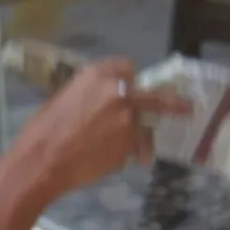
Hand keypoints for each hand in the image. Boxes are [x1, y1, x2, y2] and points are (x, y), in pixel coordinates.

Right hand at [13, 58, 188, 201]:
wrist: (42, 160)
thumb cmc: (42, 130)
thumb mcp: (63, 98)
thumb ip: (90, 94)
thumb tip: (103, 101)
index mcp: (96, 75)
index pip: (127, 68)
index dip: (130, 80)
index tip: (131, 88)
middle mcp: (118, 92)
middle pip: (154, 94)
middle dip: (171, 102)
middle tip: (187, 108)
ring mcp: (128, 118)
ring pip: (143, 126)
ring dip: (137, 137)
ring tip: (126, 151)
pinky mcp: (130, 143)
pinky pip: (135, 147)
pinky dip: (129, 155)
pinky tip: (109, 161)